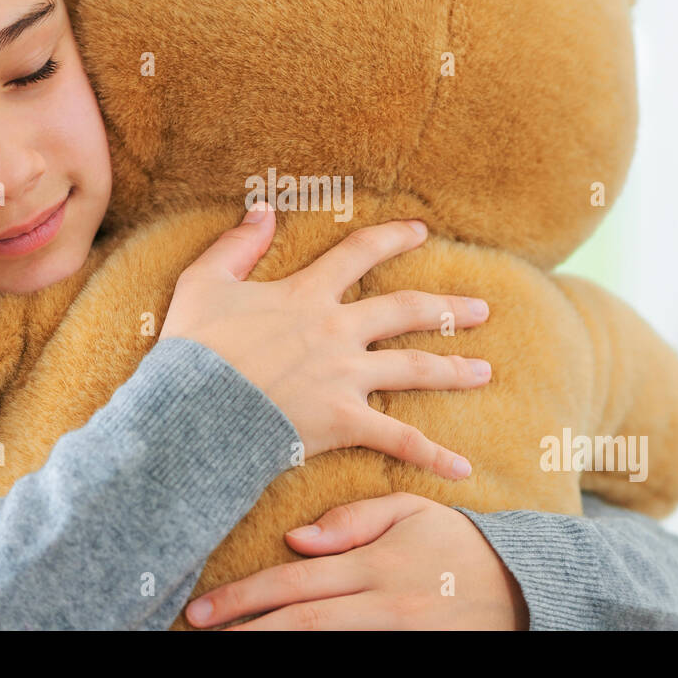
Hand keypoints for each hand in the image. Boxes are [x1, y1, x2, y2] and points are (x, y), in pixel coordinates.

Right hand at [159, 205, 491, 479]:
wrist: (192, 408)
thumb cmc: (194, 349)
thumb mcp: (204, 282)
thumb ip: (237, 243)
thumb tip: (263, 208)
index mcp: (306, 295)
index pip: (360, 253)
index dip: (393, 238)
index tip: (422, 232)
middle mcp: (336, 330)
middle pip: (406, 311)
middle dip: (447, 308)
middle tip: (481, 309)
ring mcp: (344, 376)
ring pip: (415, 368)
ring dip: (454, 369)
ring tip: (485, 371)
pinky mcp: (344, 420)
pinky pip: (398, 439)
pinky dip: (432, 455)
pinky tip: (463, 469)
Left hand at [184, 492, 527, 629]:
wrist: (522, 588)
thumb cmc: (456, 542)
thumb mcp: (410, 512)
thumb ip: (352, 521)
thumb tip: (296, 539)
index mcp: (377, 564)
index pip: (297, 581)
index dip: (245, 597)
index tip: (202, 609)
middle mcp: (383, 605)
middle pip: (299, 623)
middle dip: (244, 631)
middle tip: (198, 632)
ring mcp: (396, 636)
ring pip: (321, 650)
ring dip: (271, 648)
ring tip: (227, 648)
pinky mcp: (408, 654)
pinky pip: (351, 660)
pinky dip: (313, 659)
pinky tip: (279, 654)